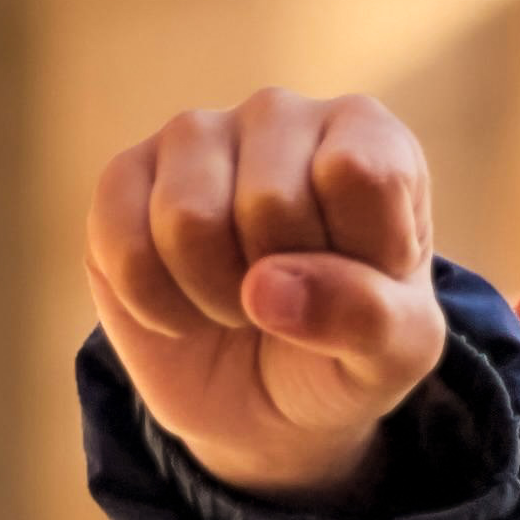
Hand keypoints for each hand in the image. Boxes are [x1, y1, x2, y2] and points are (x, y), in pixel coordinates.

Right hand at [86, 87, 444, 502]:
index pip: (359, 174)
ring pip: (189, 221)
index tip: (364, 286)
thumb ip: (369, 318)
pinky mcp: (123, 176)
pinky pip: (126, 248)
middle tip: (292, 304)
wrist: (265, 403)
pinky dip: (158, 307)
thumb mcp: (397, 355)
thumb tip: (267, 288)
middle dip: (281, 289)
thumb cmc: (347, 354)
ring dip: (216, 299)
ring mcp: (195, 135)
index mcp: (369, 137)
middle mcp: (280, 115)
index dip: (357, 259)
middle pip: (269, 202)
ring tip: (241, 304)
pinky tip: (184, 303)